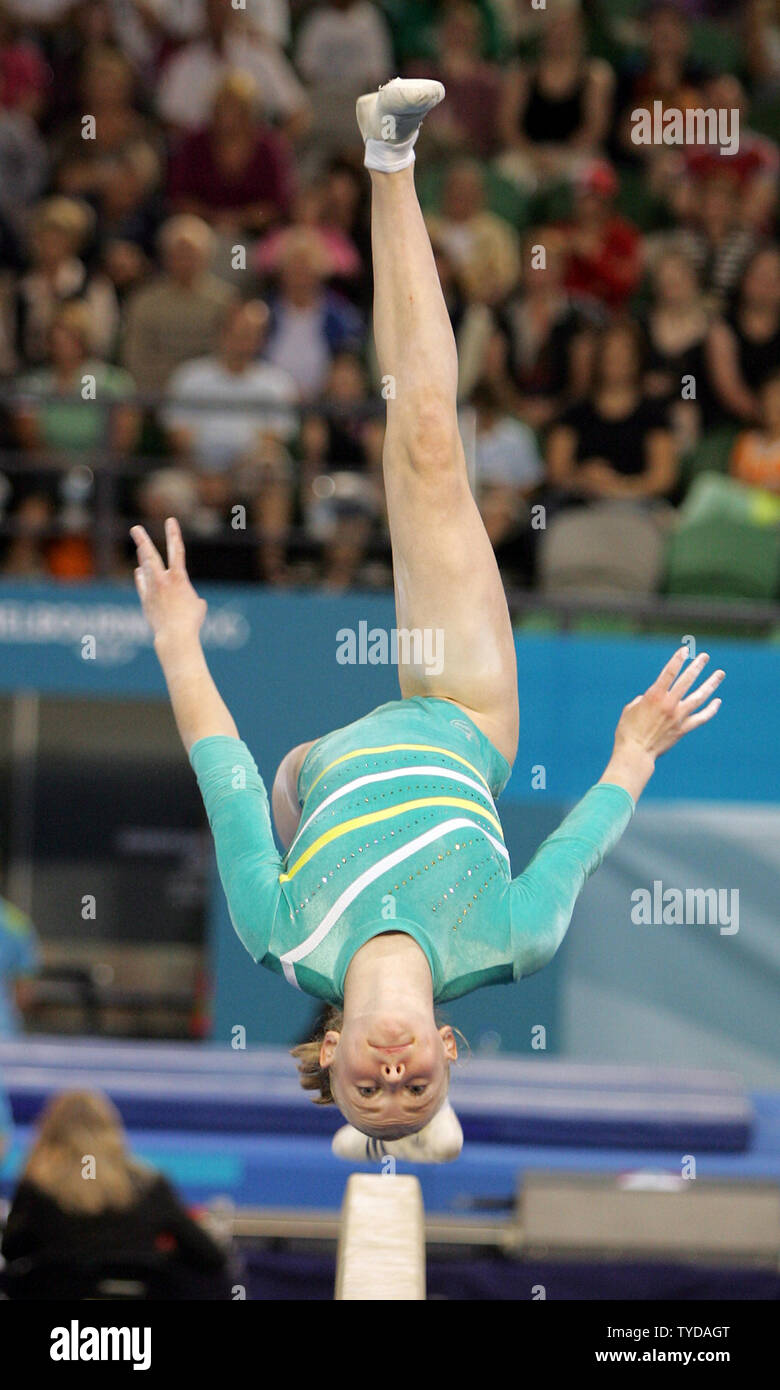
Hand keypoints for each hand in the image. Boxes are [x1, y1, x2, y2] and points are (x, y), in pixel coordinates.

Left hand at [130, 518, 205, 642]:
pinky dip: (141, 577)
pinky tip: (139, 571)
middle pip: (150, 555)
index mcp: (179, 578)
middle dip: (142, 540)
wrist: (175, 636)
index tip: (170, 521)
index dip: (174, 534)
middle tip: (135, 528)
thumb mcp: (198, 606)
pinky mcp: (145, 600)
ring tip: (141, 545)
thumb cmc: (191, 622)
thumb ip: (193, 598)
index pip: (177, 550)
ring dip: (143, 556)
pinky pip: (142, 584)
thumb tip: (192, 601)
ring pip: (145, 568)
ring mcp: (151, 590)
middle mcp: (163, 580)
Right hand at [614, 647, 724, 762]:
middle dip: (697, 667)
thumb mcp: (630, 709)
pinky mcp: (683, 729)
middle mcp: (669, 704)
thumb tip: (652, 699)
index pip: (669, 673)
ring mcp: (678, 717)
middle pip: (687, 681)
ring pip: (699, 697)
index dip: (677, 660)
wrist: (636, 753)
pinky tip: (717, 701)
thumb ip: (643, 700)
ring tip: (720, 674)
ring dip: (711, 684)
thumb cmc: (627, 731)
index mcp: (654, 696)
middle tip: (705, 657)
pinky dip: (710, 710)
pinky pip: (701, 718)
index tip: (685, 650)